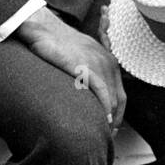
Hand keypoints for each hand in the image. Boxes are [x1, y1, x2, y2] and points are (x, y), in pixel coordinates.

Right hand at [16, 6, 125, 128]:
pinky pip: (102, 93)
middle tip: (108, 135)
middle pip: (120, 99)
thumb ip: (87, 71)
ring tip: (103, 133)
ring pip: (113, 99)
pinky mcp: (87, 68)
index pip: (120, 93)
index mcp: (108, 60)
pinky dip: (104, 109)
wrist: (44, 28)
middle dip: (116, 120)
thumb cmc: (56, 43)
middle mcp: (108, 62)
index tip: (110, 127)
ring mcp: (99, 64)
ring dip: (110, 119)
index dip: (117, 113)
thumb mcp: (79, 55)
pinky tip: (102, 120)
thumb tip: (83, 90)